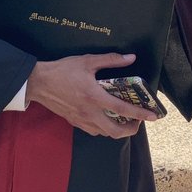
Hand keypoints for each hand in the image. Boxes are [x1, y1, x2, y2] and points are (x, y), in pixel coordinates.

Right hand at [26, 53, 155, 137]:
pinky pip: (93, 130)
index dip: (141, 114)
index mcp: (95, 97)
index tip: (153, 117)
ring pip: (104, 133)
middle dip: (131, 130)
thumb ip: (111, 60)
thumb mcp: (87, 61)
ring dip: (117, 130)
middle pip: (115, 131)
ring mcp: (81, 119)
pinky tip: (104, 118)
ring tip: (123, 120)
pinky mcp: (74, 121)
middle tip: (138, 122)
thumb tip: (130, 58)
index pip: (123, 109)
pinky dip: (103, 128)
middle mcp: (90, 112)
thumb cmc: (62, 70)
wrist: (38, 83)